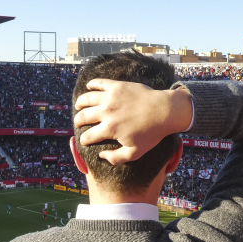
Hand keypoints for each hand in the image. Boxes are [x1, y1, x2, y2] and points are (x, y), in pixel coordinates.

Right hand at [73, 80, 191, 164]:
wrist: (164, 111)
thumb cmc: (151, 133)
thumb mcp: (135, 152)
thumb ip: (116, 158)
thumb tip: (101, 155)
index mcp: (109, 129)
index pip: (88, 136)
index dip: (83, 140)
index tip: (84, 141)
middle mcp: (106, 112)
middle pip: (82, 116)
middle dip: (78, 121)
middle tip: (78, 123)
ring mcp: (110, 97)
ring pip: (86, 98)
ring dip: (80, 103)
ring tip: (79, 106)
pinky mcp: (117, 86)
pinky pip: (98, 83)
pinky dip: (91, 85)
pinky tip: (88, 87)